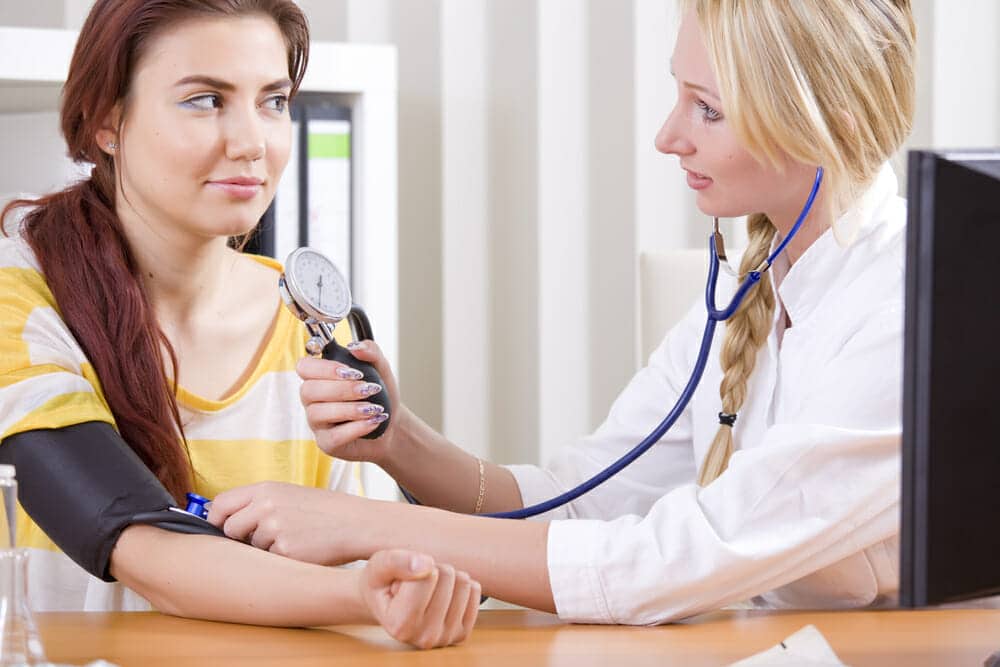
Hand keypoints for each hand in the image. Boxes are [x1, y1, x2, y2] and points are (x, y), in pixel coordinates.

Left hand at [207, 482, 372, 564]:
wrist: (355, 523)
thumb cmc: (323, 510)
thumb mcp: (289, 494)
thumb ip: (258, 502)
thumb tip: (225, 520)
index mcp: (266, 489)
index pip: (221, 503)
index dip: (216, 519)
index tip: (219, 528)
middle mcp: (266, 506)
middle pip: (230, 529)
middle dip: (240, 538)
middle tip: (265, 537)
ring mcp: (274, 529)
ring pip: (251, 547)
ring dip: (266, 548)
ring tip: (294, 538)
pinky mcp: (285, 551)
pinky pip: (269, 560)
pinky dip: (281, 559)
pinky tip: (302, 549)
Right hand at [297, 339, 404, 464]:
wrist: (392, 424)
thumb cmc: (379, 395)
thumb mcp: (380, 369)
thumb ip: (370, 351)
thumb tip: (354, 347)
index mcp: (320, 377)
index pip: (304, 367)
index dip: (324, 368)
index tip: (352, 371)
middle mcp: (312, 399)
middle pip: (309, 390)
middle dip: (342, 389)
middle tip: (368, 389)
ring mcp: (317, 422)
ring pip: (319, 413)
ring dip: (351, 409)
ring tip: (374, 408)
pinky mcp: (326, 443)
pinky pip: (334, 435)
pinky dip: (357, 427)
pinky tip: (373, 422)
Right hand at [361, 550, 480, 648]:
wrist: (387, 603)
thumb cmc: (381, 583)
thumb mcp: (378, 566)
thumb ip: (397, 562)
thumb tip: (427, 565)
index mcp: (400, 625)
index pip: (426, 576)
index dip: (415, 564)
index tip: (402, 577)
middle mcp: (424, 638)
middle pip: (447, 576)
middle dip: (432, 569)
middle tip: (415, 581)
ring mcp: (446, 638)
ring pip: (463, 582)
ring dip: (445, 576)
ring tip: (427, 588)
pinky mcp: (462, 633)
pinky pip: (474, 591)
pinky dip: (458, 585)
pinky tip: (440, 594)